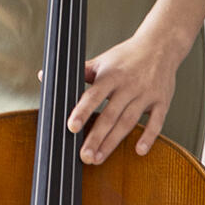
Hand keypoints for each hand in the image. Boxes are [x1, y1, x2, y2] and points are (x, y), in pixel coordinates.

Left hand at [66, 24, 183, 163]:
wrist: (160, 46)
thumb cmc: (125, 57)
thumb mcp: (101, 61)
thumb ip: (76, 73)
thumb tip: (42, 76)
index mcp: (111, 75)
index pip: (93, 96)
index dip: (82, 112)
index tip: (71, 128)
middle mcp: (128, 86)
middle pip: (110, 115)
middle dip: (96, 137)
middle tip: (84, 156)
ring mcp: (146, 94)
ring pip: (128, 122)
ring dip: (113, 142)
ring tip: (99, 158)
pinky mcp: (162, 101)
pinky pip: (156, 122)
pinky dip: (148, 137)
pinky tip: (138, 151)